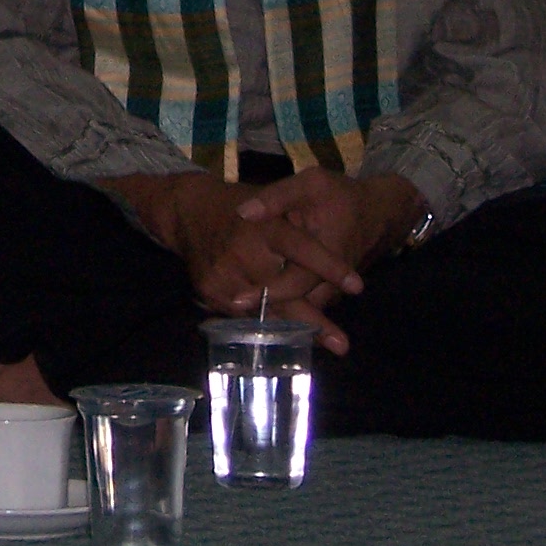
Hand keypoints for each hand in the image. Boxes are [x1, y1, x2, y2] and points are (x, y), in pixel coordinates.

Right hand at [103, 170, 367, 354]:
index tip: (358, 285)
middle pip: (283, 293)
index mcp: (262, 225)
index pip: (301, 247)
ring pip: (264, 311)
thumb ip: (300, 226)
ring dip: (293, 329)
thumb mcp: (272, 201)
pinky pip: (243, 316)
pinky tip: (287, 337)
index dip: (330, 267)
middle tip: (341, 345)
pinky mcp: (209, 291)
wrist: (187, 209)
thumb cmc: (241, 204)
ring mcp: (223, 274)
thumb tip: (337, 249)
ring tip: (323, 345)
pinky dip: (267, 326)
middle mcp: (241, 251)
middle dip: (313, 321)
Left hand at [236, 170, 421, 299]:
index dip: (267, 292)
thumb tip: (243, 211)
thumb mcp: (311, 183)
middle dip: (266, 314)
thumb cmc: (342, 196)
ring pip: (304, 312)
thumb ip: (277, 198)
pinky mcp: (331, 292)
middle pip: (298, 306)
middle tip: (230, 315)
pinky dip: (286, 311)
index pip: (296, 282)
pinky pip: (308, 307)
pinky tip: (257, 312)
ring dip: (275, 317)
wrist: (379, 213)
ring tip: (237, 320)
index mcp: (328, 254)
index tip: (236, 301)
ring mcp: (333, 290)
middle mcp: (333, 281)